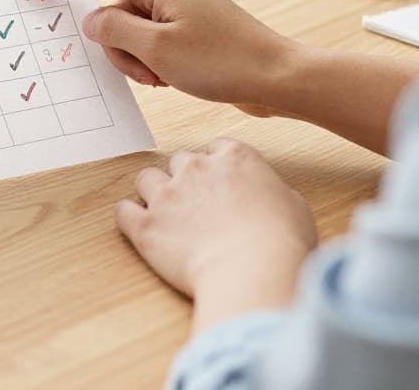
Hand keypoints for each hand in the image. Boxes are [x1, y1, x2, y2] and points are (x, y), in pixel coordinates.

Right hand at [6, 0, 298, 106]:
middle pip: (110, 14)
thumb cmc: (225, 62)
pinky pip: (147, 43)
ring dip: (138, 61)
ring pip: (127, 34)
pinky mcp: (186, 26)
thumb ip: (113, 31)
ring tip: (169, 74)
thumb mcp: (156, 50)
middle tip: (150, 68)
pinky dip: (152, 63)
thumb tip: (94, 23)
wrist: (277, 78)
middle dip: (119, 48)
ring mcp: (177, 5)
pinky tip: (177, 75)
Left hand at [117, 139, 317, 334]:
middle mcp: (196, 169)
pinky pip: (123, 210)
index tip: (219, 182)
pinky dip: (129, 217)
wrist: (252, 270)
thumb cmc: (281, 242)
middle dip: (186, 180)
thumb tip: (266, 197)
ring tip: (164, 214)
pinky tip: (138, 225)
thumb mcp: (294, 206)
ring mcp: (167, 195)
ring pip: (147, 178)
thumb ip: (272, 191)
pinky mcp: (146, 225)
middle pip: (180, 161)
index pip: (217, 147)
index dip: (217, 166)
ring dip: (154, 193)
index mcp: (235, 158)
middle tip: (195, 205)